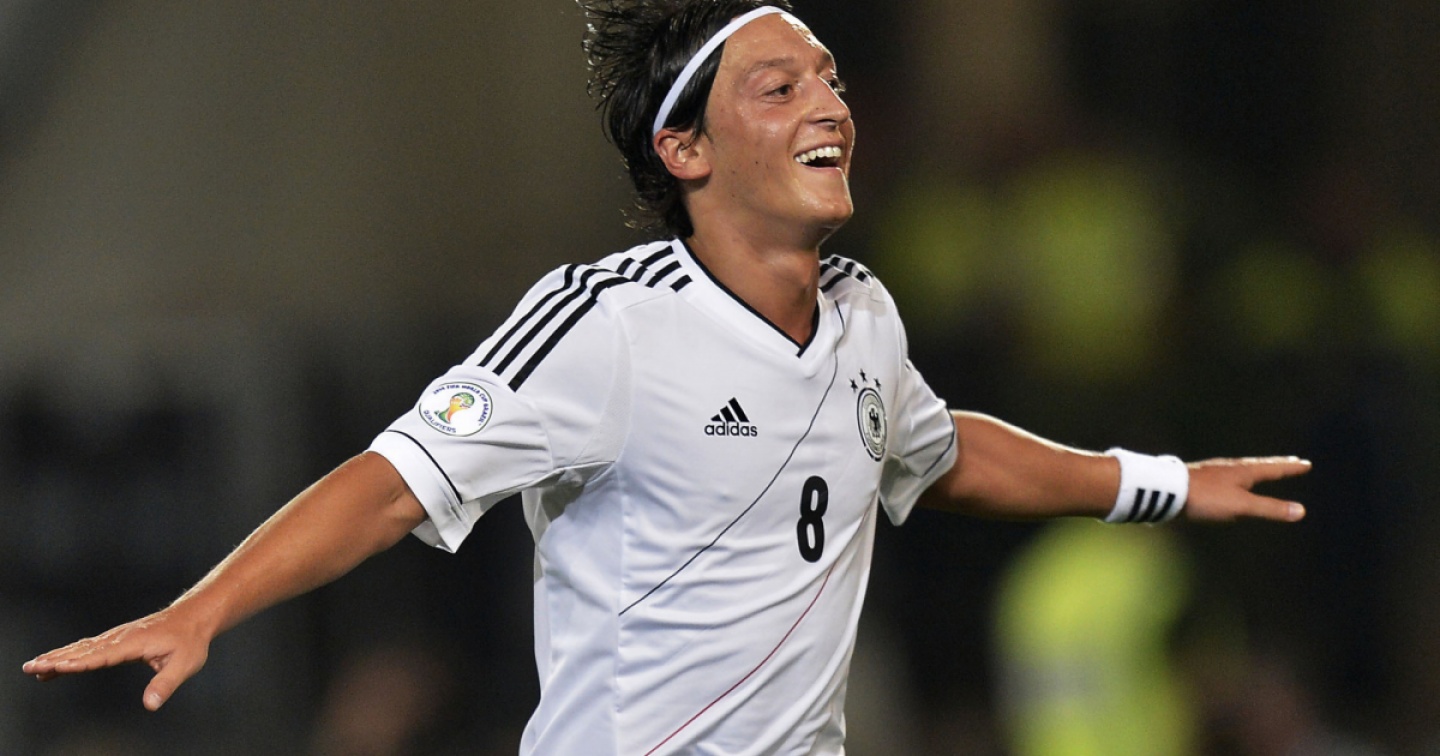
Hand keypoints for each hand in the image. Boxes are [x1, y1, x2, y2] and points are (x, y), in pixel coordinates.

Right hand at [21, 605, 210, 710]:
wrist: (193, 618)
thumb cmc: (190, 642)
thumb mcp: (185, 664)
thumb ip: (166, 684)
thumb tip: (150, 705)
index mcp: (134, 643)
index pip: (102, 655)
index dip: (79, 662)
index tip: (57, 667)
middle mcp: (120, 638)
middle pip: (84, 650)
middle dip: (56, 659)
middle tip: (30, 667)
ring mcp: (117, 637)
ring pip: (82, 647)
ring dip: (57, 656)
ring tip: (33, 667)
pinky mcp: (117, 639)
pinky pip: (88, 646)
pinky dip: (70, 654)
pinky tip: (56, 662)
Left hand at [1184, 456, 1310, 522]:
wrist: (1167, 491)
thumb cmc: (1207, 497)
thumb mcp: (1242, 505)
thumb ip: (1270, 508)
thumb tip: (1301, 511)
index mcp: (1243, 471)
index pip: (1273, 468)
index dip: (1290, 468)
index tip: (1306, 463)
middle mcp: (1230, 468)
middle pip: (1258, 465)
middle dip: (1277, 465)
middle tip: (1291, 460)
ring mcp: (1213, 473)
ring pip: (1242, 469)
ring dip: (1257, 470)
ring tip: (1262, 470)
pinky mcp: (1200, 481)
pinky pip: (1226, 477)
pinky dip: (1238, 478)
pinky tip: (1228, 483)